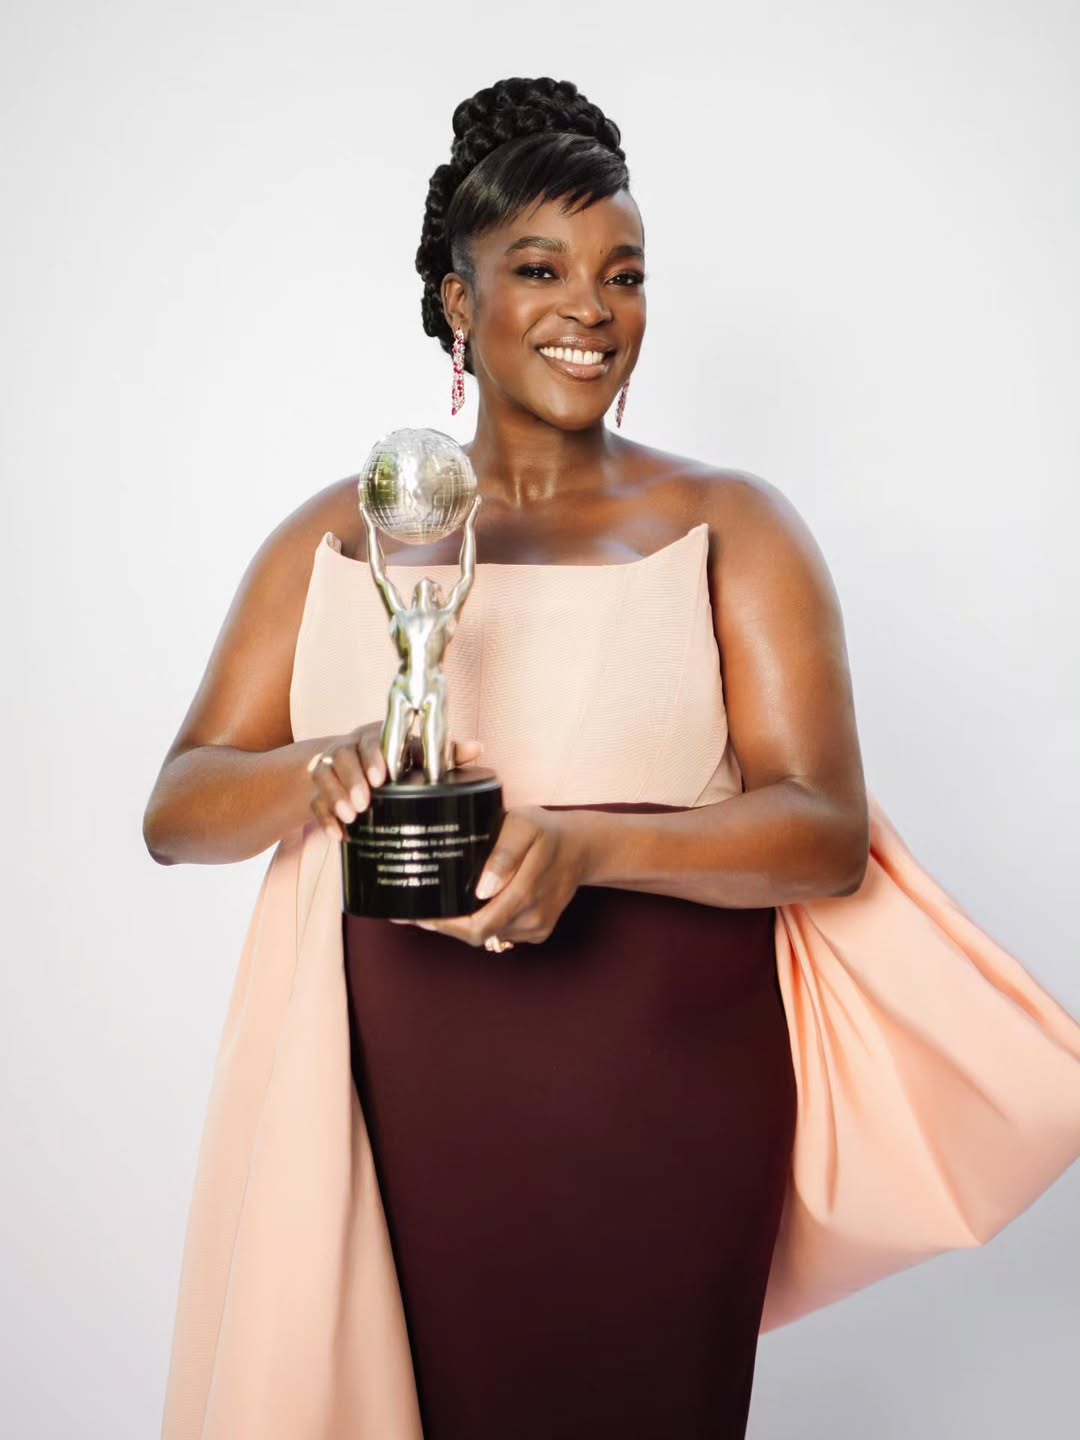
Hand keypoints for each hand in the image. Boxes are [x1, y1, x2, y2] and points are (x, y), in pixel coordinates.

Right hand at [307, 723, 483, 841]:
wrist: (355, 769)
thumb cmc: (396, 761)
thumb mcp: (418, 756)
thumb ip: (446, 754)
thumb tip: (478, 748)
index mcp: (375, 737)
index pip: (371, 740)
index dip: (373, 757)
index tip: (381, 777)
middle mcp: (349, 748)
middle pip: (341, 757)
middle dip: (352, 781)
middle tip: (364, 804)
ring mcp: (330, 767)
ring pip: (323, 775)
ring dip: (334, 797)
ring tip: (350, 818)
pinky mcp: (319, 789)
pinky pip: (314, 800)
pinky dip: (324, 818)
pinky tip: (337, 835)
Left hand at [391, 806, 590, 947]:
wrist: (582, 847)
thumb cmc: (547, 831)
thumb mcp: (524, 825)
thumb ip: (504, 854)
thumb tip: (483, 888)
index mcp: (525, 891)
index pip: (477, 926)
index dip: (445, 926)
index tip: (419, 915)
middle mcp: (532, 917)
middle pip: (478, 935)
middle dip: (447, 926)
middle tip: (419, 910)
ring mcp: (536, 928)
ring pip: (489, 936)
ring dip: (466, 923)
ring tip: (446, 903)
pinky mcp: (538, 931)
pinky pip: (502, 933)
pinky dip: (485, 923)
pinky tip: (475, 904)